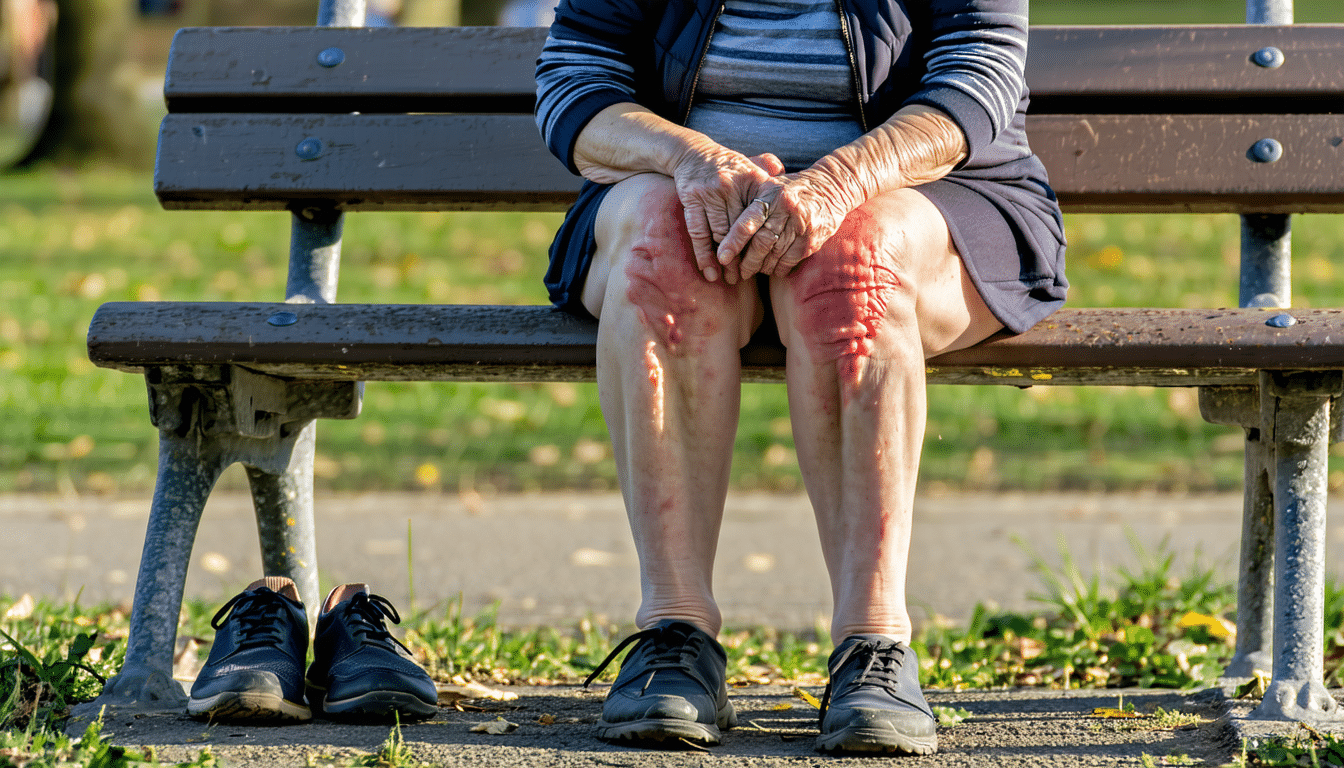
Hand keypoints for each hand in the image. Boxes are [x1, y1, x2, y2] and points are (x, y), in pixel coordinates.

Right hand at [670, 147, 784, 281]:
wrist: (693, 153)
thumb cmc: (729, 168)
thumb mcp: (753, 169)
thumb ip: (773, 182)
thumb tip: (794, 199)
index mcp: (753, 179)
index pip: (762, 217)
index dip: (764, 241)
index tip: (769, 262)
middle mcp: (732, 184)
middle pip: (741, 229)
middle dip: (744, 256)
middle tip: (747, 277)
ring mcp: (710, 191)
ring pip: (719, 234)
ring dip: (725, 261)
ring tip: (730, 279)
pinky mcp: (691, 198)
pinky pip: (698, 233)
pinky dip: (703, 255)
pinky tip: (710, 272)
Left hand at [717, 169, 856, 281]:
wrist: (833, 187)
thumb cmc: (792, 189)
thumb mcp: (772, 186)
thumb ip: (751, 202)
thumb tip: (719, 224)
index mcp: (771, 193)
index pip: (748, 221)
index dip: (733, 241)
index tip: (721, 257)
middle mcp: (787, 208)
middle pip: (761, 243)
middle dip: (747, 261)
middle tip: (738, 272)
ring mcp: (802, 224)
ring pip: (775, 254)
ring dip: (762, 267)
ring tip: (754, 271)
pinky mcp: (812, 239)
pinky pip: (790, 260)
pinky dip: (778, 268)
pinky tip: (772, 269)